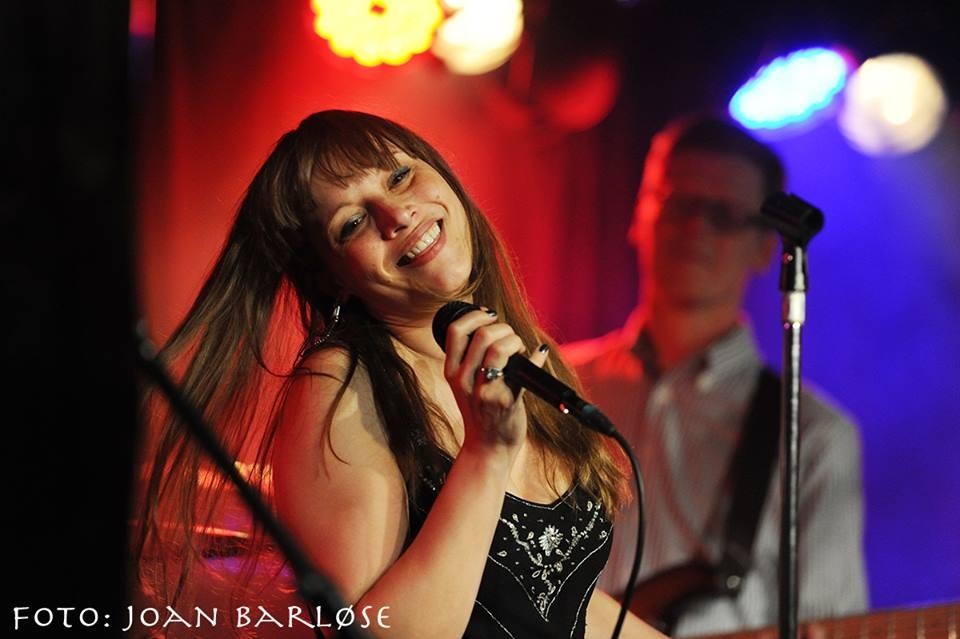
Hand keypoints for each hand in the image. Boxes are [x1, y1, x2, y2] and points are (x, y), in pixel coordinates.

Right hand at [442, 308, 548, 453]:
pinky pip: (524, 369)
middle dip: (503, 328)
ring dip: (516, 340)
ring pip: (499, 348)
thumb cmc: (480, 412)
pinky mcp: (506, 401)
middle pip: (482, 335)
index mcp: (452, 372)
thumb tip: (492, 325)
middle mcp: (464, 380)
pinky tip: (539, 354)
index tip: (489, 316)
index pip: (455, 331)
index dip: (475, 316)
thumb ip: (471, 360)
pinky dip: (536, 357)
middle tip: (511, 338)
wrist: (487, 448)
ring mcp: (484, 391)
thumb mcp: (464, 385)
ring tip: (520, 349)